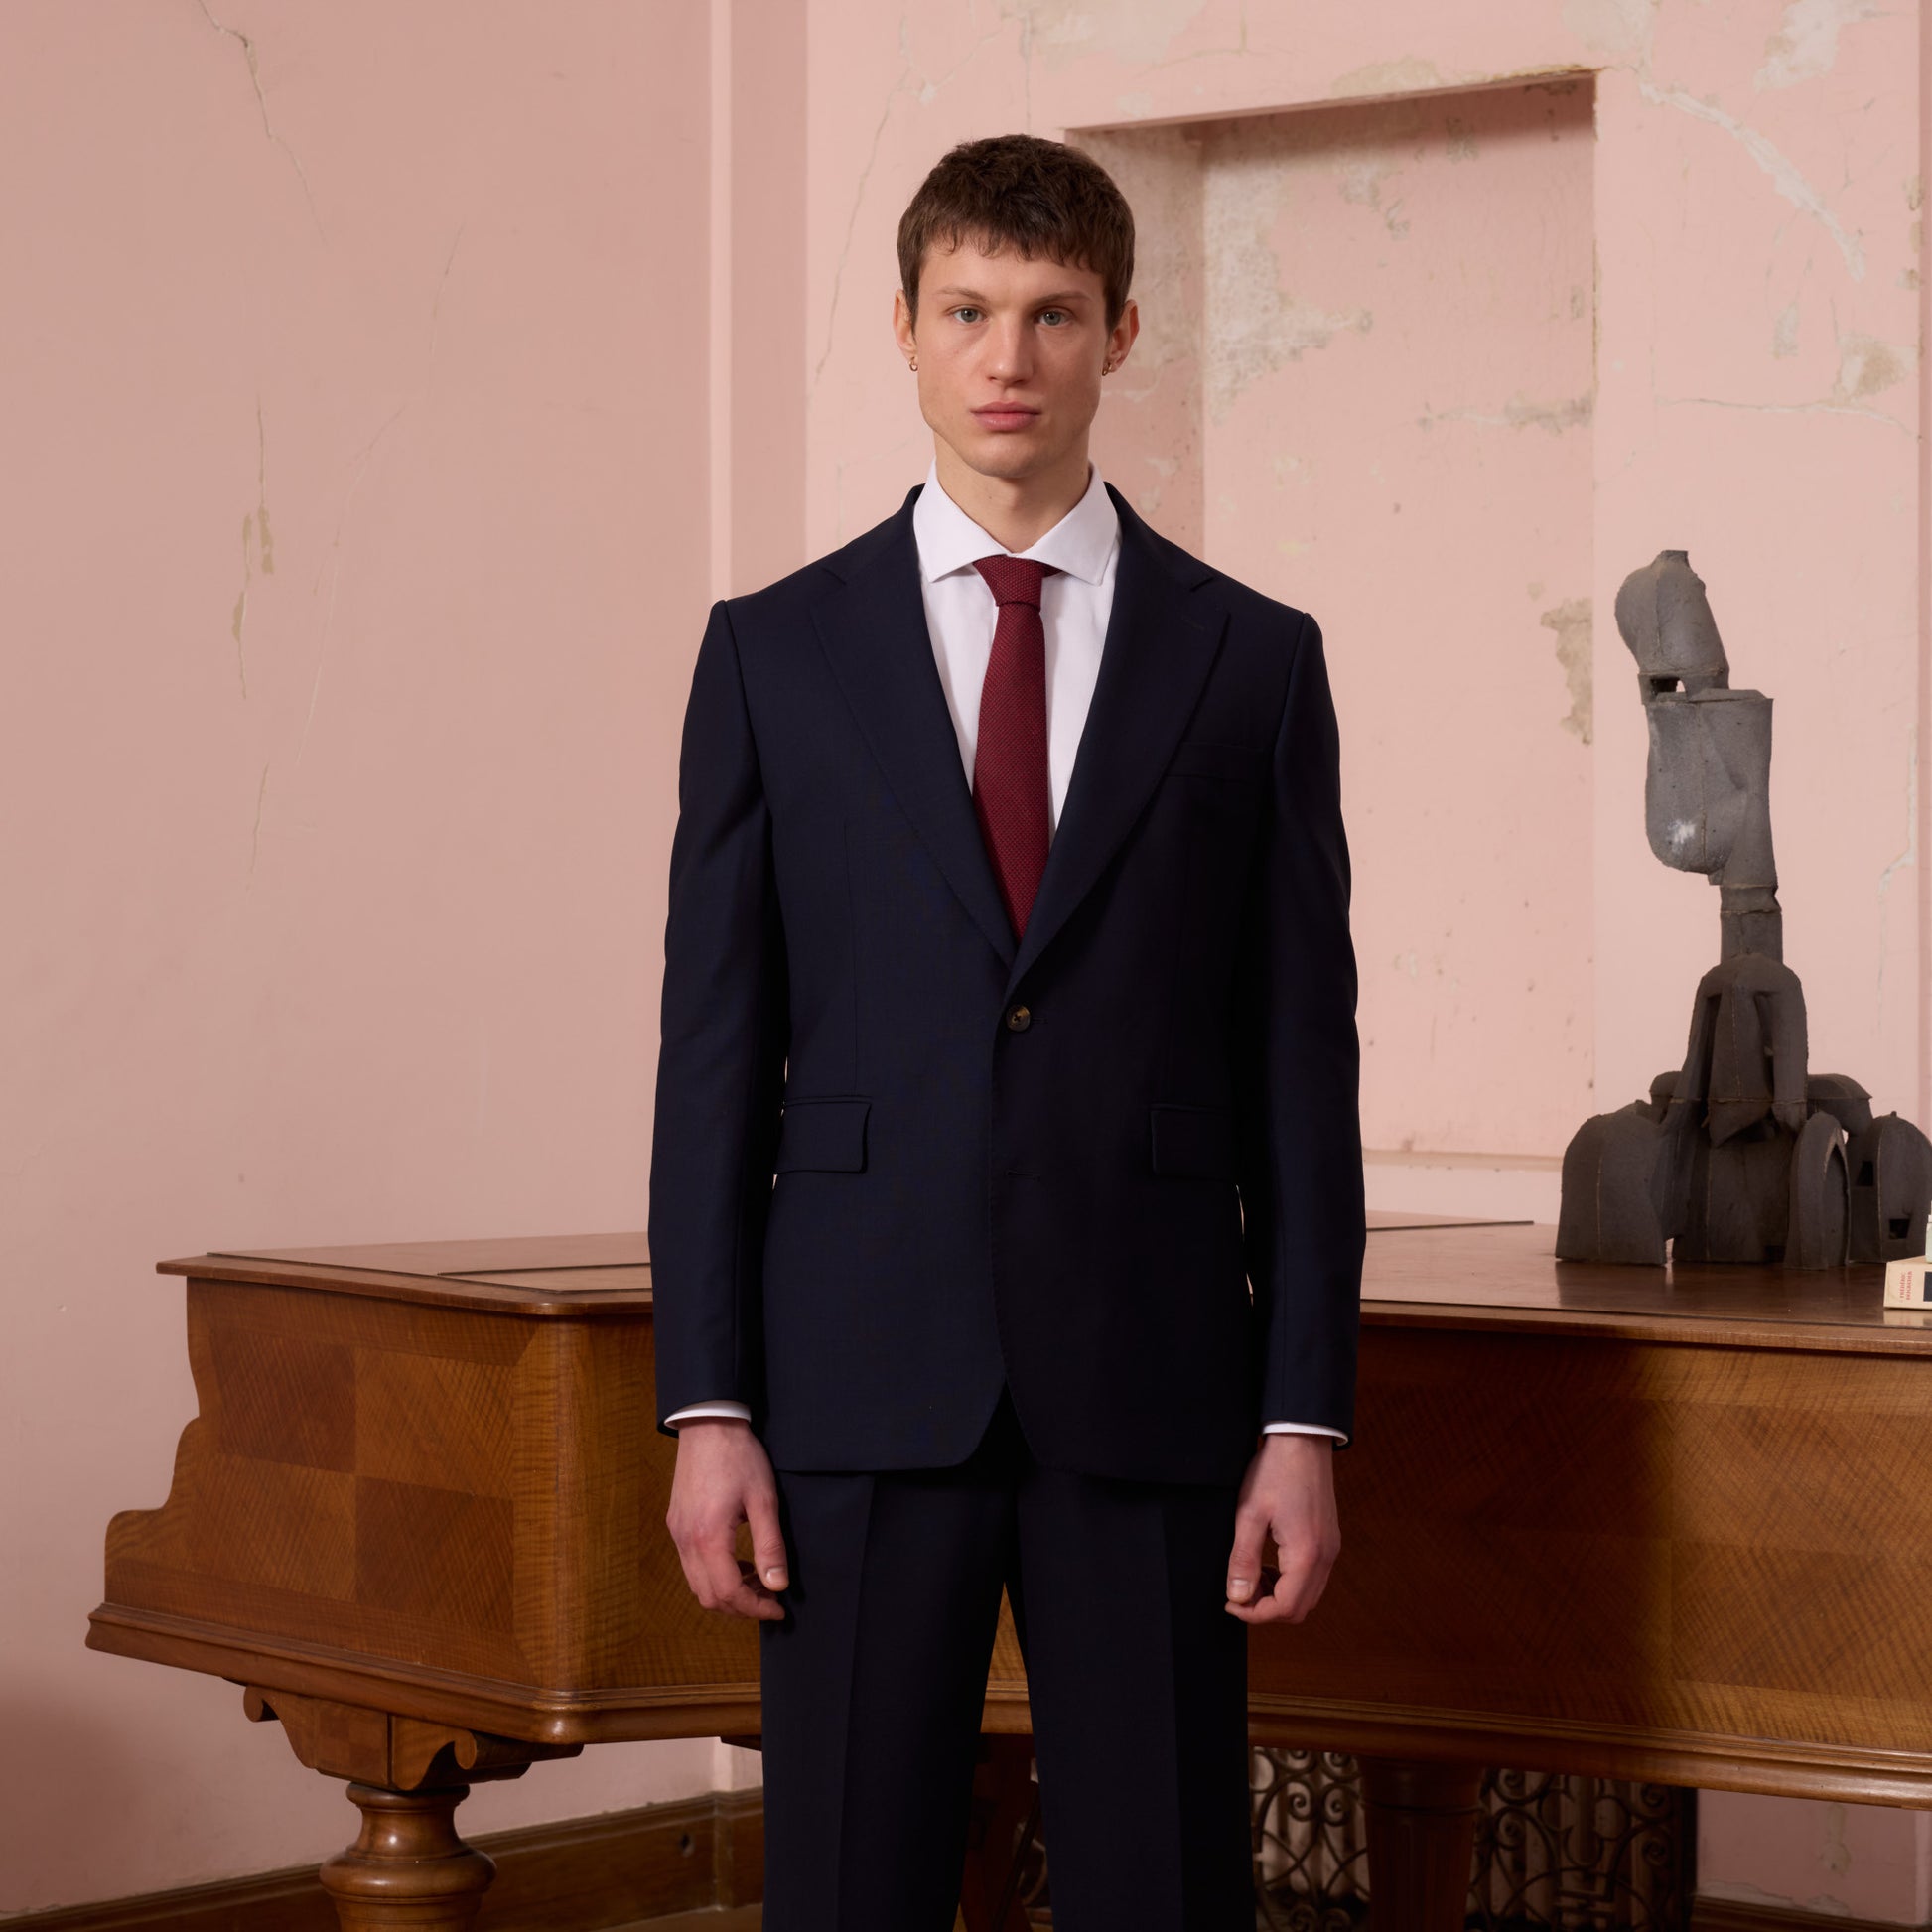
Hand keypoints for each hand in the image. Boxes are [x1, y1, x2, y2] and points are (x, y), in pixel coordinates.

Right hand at [666, 1417, 789, 1620]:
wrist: (708, 1423)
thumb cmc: (738, 1456)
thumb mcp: (763, 1499)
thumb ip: (770, 1545)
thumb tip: (778, 1584)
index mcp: (708, 1537)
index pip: (728, 1593)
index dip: (754, 1608)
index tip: (778, 1608)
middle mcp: (686, 1540)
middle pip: (708, 1597)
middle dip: (741, 1606)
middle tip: (770, 1597)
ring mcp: (677, 1532)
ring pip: (697, 1584)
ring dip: (727, 1591)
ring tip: (757, 1578)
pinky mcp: (676, 1523)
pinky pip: (691, 1565)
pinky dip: (714, 1574)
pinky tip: (737, 1560)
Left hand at [1224, 1432, 1340, 1624]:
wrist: (1302, 1438)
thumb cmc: (1274, 1471)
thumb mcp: (1249, 1514)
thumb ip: (1243, 1559)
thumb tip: (1237, 1597)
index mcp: (1306, 1554)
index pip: (1285, 1608)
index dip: (1254, 1614)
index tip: (1230, 1602)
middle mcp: (1326, 1557)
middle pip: (1300, 1609)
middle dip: (1267, 1609)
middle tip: (1239, 1590)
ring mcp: (1331, 1548)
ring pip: (1309, 1595)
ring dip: (1279, 1595)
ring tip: (1253, 1573)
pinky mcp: (1330, 1539)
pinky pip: (1314, 1577)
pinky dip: (1291, 1581)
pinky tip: (1270, 1560)